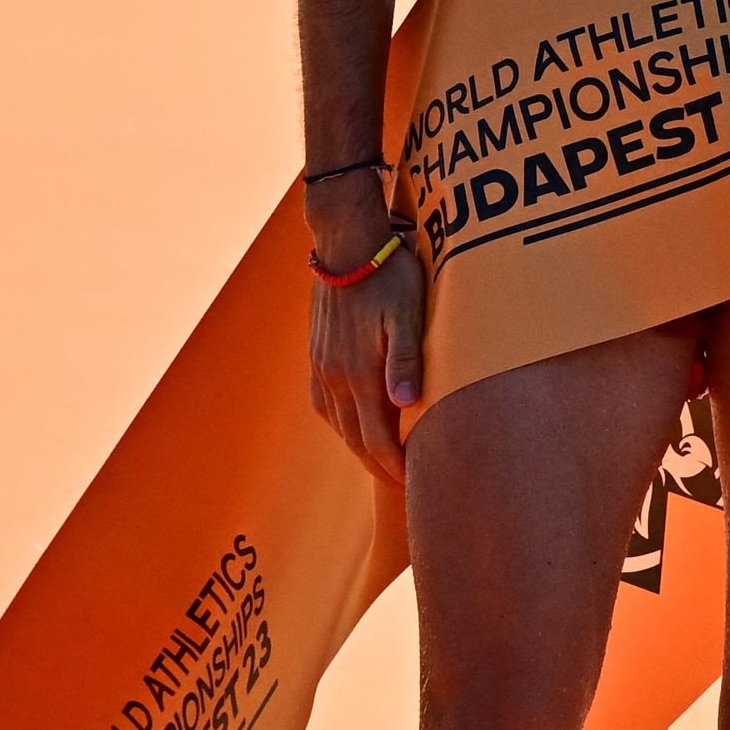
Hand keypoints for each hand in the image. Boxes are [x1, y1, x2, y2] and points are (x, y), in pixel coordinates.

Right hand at [302, 193, 423, 482]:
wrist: (345, 243)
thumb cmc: (388, 276)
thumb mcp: (406, 314)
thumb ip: (405, 360)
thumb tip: (403, 405)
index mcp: (359, 374)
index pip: (377, 439)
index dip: (395, 467)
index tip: (414, 485)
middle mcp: (334, 377)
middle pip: (356, 439)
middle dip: (378, 467)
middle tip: (401, 486)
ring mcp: (321, 366)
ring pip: (338, 424)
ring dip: (359, 448)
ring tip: (381, 463)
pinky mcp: (316, 354)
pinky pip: (323, 404)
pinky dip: (340, 425)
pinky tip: (351, 425)